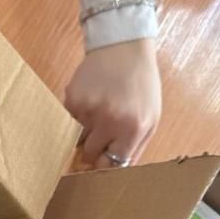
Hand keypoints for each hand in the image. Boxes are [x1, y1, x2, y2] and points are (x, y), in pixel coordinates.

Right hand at [66, 38, 160, 168]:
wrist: (124, 47)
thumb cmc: (141, 84)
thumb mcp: (151, 118)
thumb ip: (136, 148)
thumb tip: (117, 172)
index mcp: (133, 129)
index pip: (111, 165)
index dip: (103, 168)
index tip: (99, 169)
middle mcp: (110, 121)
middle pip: (89, 155)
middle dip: (92, 152)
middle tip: (97, 139)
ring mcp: (89, 109)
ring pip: (76, 139)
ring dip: (83, 133)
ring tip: (96, 114)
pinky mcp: (73, 98)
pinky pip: (68, 121)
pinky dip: (76, 117)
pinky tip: (89, 100)